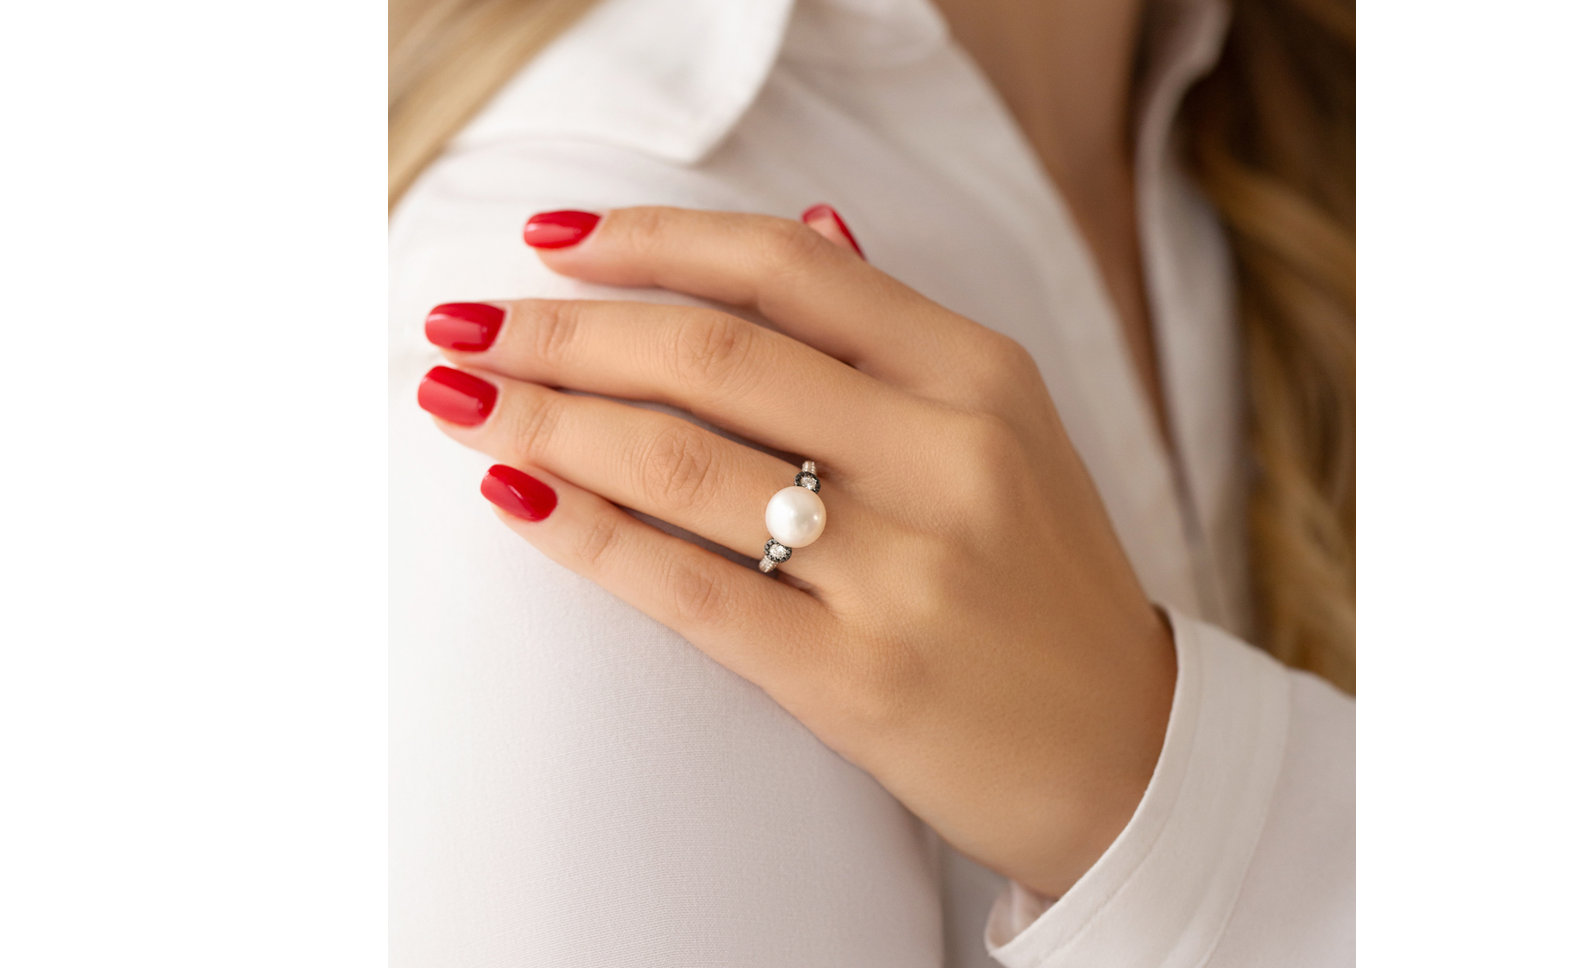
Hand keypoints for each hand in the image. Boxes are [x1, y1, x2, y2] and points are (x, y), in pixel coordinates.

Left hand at [417, 205, 1175, 896]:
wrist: (1124, 753)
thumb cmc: (1042, 583)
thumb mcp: (1007, 429)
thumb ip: (897, 335)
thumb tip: (806, 222)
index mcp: (980, 375)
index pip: (786, 267)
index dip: (648, 239)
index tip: (548, 239)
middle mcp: (948, 455)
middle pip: (710, 353)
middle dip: (561, 332)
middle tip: (463, 329)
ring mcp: (906, 569)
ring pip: (682, 460)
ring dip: (545, 422)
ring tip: (458, 403)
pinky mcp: (859, 678)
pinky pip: (689, 587)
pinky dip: (585, 534)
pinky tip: (514, 499)